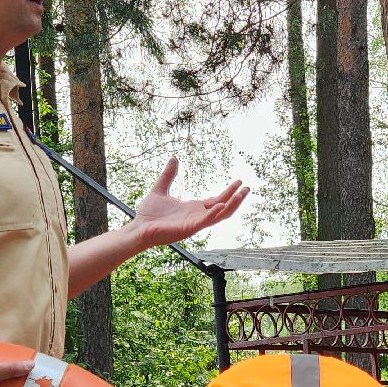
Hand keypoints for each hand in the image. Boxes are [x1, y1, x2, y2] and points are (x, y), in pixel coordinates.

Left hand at [127, 158, 247, 249]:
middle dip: (236, 198)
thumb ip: (168, 175)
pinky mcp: (189, 228)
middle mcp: (197, 216)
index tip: (239, 182)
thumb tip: (173, 158)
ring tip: (242, 194)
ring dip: (232, 205)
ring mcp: (194, 223)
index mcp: (193, 208)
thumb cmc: (148, 214)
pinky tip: (222, 204)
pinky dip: (215, 213)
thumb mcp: (160, 189)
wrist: (139, 228)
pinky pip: (205, 221)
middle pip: (223, 207)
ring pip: (219, 215)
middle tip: (248, 187)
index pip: (216, 200)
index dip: (229, 192)